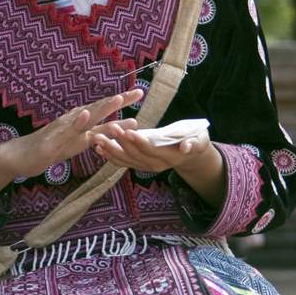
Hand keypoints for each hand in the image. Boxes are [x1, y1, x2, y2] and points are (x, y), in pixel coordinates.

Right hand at [2, 90, 138, 178]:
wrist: (20, 156)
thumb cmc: (49, 149)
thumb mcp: (76, 143)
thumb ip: (94, 136)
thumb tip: (114, 130)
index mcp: (80, 122)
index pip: (103, 109)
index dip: (121, 101)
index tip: (139, 93)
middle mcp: (73, 121)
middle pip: (98, 108)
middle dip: (119, 100)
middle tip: (139, 92)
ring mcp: (62, 130)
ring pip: (85, 117)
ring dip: (102, 107)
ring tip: (118, 98)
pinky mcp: (52, 141)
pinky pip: (66, 131)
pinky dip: (76, 122)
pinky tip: (85, 114)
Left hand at [86, 119, 212, 173]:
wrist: (190, 153)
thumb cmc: (196, 139)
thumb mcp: (199, 139)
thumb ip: (194, 142)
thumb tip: (187, 147)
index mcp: (170, 157)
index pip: (151, 150)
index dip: (139, 142)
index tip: (128, 131)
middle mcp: (156, 165)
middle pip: (135, 154)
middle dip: (120, 142)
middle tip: (109, 128)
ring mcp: (146, 166)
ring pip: (125, 160)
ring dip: (110, 149)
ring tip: (96, 138)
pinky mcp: (139, 164)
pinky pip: (122, 162)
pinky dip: (110, 155)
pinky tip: (98, 148)